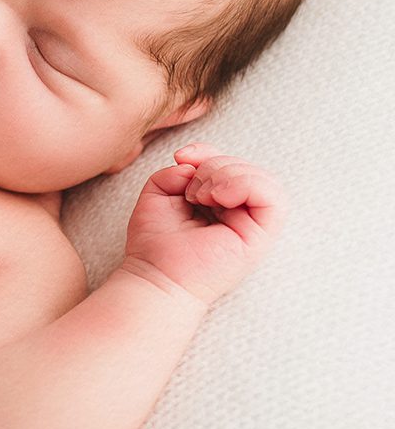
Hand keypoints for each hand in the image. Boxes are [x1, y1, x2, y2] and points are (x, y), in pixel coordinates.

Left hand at [122, 143, 287, 306]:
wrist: (156, 276)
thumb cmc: (154, 243)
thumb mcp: (158, 193)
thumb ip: (176, 171)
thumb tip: (193, 163)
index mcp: (218, 204)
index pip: (228, 164)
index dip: (207, 152)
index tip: (181, 157)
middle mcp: (239, 214)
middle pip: (245, 167)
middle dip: (214, 164)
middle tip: (191, 190)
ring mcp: (252, 225)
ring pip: (262, 178)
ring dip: (226, 174)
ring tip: (201, 197)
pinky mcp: (260, 237)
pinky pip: (273, 198)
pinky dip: (244, 185)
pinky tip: (218, 198)